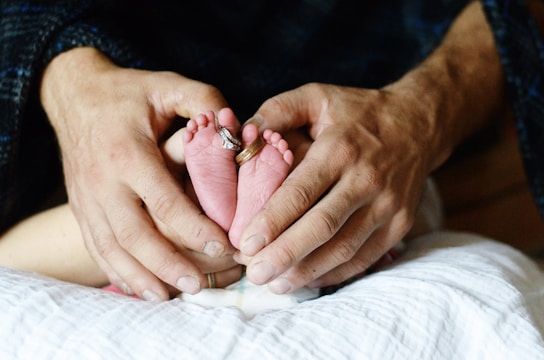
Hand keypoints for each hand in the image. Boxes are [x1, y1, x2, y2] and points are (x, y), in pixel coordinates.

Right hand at [40, 47, 234, 299]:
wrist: (76, 97)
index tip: (223, 245)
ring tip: (171, 296)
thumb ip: (203, 101)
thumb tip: (235, 127)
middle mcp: (104, 181)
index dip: (194, 226)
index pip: (163, 199)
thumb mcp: (167, 85)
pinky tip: (140, 288)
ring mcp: (88, 199)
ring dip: (142, 277)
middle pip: (135, 235)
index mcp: (128, 152)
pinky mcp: (82, 208)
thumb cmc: (128, 93)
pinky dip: (118, 272)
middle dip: (168, 264)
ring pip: (113, 249)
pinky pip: (97, 248)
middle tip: (199, 284)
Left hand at [236, 1, 504, 293]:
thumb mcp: (317, 96)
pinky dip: (337, 273)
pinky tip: (310, 280)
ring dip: (308, 270)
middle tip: (255, 274)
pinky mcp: (400, 223)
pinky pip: (366, 256)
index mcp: (340, 149)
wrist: (418, 124)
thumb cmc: (357, 112)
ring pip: (345, 248)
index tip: (245, 243)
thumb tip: (241, 136)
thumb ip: (277, 111)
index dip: (272, 221)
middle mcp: (366, 179)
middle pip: (323, 226)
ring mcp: (387, 205)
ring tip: (276, 284)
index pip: (302, 192)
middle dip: (285, 254)